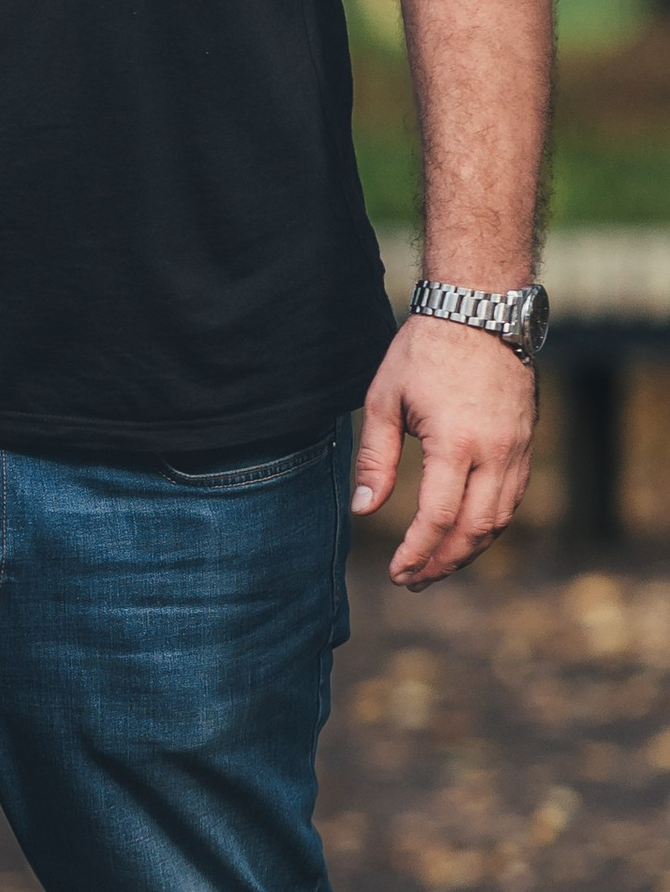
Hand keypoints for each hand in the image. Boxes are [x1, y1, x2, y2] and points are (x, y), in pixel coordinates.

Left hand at [352, 315, 537, 586]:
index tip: (396, 572)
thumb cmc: (424, 351)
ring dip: (469, 550)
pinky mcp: (527, 443)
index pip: (438, 516)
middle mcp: (496, 451)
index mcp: (455, 441)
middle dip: (443, 562)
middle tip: (412, 581)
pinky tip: (465, 535)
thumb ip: (375, 458)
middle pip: (474, 528)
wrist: (480, 310)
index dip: (416, 552)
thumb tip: (364, 509)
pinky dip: (490, 525)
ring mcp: (519, 448)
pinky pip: (513, 498)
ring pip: (500, 519)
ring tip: (435, 567)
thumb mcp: (384, 399)